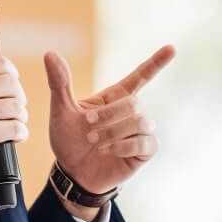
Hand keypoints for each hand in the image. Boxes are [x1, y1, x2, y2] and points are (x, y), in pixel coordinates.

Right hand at [0, 51, 27, 196]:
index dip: (12, 73)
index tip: (12, 84)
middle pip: (12, 84)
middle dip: (19, 96)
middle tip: (16, 106)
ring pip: (17, 106)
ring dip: (21, 116)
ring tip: (16, 121)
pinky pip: (16, 128)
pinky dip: (21, 133)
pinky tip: (16, 135)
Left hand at [45, 45, 174, 195]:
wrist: (72, 173)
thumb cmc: (68, 141)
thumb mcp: (61, 111)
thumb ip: (59, 83)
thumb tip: (50, 53)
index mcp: (114, 98)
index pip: (140, 76)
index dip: (156, 62)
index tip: (171, 48)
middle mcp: (131, 113)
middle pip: (133, 103)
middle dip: (109, 115)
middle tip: (88, 127)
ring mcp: (139, 132)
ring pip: (140, 122)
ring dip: (113, 132)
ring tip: (95, 143)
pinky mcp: (143, 151)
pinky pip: (145, 142)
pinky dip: (124, 146)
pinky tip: (108, 151)